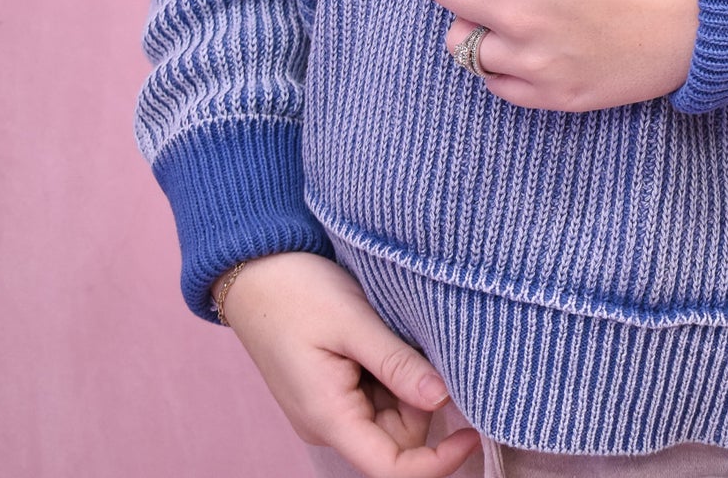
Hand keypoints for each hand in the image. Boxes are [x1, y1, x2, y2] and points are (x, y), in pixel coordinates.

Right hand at [215, 250, 479, 476]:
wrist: (253, 269)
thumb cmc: (296, 291)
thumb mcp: (352, 322)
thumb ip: (397, 364)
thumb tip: (444, 401)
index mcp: (329, 418)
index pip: (392, 469)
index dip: (438, 462)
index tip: (474, 430)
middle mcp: (329, 424)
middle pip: (398, 439)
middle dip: (421, 401)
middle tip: (417, 344)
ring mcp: (330, 407)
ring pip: (391, 416)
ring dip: (406, 382)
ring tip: (392, 331)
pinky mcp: (333, 389)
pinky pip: (377, 396)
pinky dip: (392, 372)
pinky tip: (385, 335)